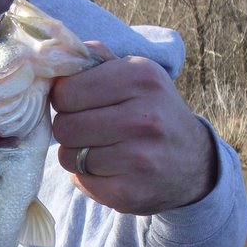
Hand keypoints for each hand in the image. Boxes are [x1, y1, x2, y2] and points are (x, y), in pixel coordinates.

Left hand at [51, 42, 217, 214]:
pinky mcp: (130, 193)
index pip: (65, 91)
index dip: (65, 99)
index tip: (81, 103)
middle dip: (70, 128)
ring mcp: (139, 159)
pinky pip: (80, 182)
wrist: (193, 163)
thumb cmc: (152, 111)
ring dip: (77, 154)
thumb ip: (96, 60)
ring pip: (68, 157)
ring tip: (104, 149)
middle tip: (91, 128)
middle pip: (64, 126)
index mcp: (141, 77)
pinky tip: (110, 170)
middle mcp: (144, 117)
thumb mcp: (136, 74)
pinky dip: (87, 177)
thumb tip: (53, 53)